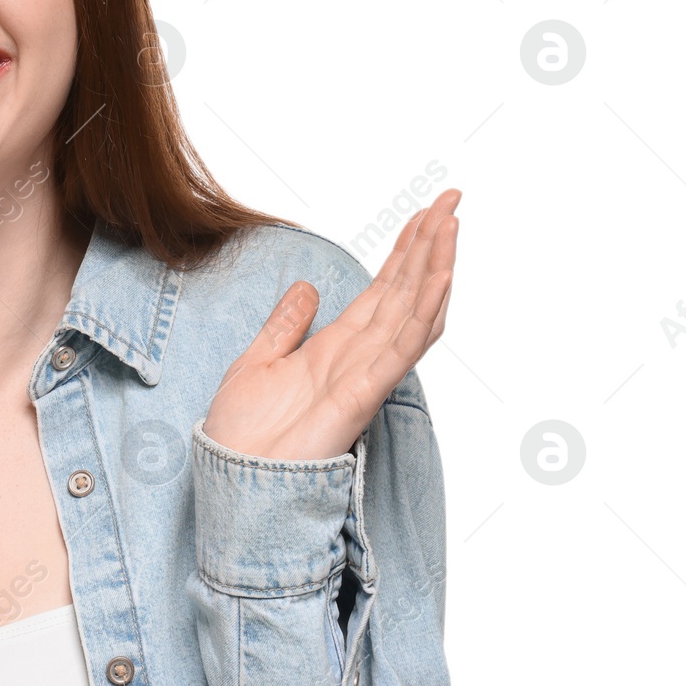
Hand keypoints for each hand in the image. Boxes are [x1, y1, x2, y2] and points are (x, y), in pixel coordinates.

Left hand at [203, 190, 459, 460]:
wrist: (233, 485)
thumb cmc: (244, 437)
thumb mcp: (258, 363)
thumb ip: (285, 326)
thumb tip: (306, 289)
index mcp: (336, 348)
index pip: (382, 290)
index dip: (404, 252)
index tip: (425, 214)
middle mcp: (359, 358)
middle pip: (405, 292)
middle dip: (429, 246)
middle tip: (452, 199)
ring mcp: (365, 377)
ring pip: (412, 313)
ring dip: (434, 268)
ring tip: (451, 226)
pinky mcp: (361, 396)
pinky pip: (399, 350)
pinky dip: (421, 314)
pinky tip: (439, 281)